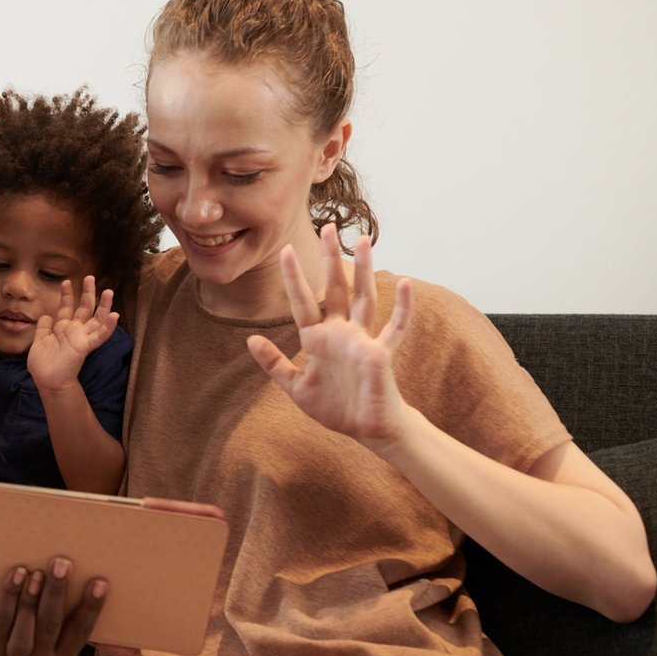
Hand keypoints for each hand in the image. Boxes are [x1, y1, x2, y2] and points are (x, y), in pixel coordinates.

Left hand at [0, 557, 110, 655]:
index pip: (81, 632)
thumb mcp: (57, 632)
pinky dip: (9, 597)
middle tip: (63, 564)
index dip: (91, 608)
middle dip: (59, 594)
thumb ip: (89, 633)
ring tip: (37, 572)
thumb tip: (134, 651)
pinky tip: (16, 576)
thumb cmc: (26, 626)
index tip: (100, 582)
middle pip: (52, 626)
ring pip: (26, 629)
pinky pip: (1, 622)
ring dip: (32, 599)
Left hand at [26, 276, 118, 392]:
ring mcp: (81, 338)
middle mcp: (74, 331)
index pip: (66, 308)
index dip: (67, 295)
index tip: (66, 281)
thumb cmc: (43, 365)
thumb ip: (43, 328)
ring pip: (97, 319)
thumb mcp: (39, 341)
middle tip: (90, 277)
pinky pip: (99, 336)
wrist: (47, 381)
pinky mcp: (85, 347)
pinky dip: (108, 327)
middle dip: (87, 293)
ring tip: (108, 292)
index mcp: (62, 328)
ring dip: (104, 306)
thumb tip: (46, 315)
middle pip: (84, 309)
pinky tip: (115, 316)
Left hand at [246, 224, 412, 449]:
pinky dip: (402, 307)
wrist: (366, 429)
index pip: (303, 302)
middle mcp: (341, 332)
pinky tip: (405, 282)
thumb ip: (274, 364)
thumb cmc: (336, 407)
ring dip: (365, 269)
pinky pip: (394, 327)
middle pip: (335, 288)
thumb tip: (251, 340)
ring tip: (363, 239)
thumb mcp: (295, 387)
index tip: (286, 250)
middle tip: (328, 227)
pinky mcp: (380, 354)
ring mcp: (362, 340)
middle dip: (330, 259)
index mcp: (318, 339)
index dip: (294, 278)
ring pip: (363, 297)